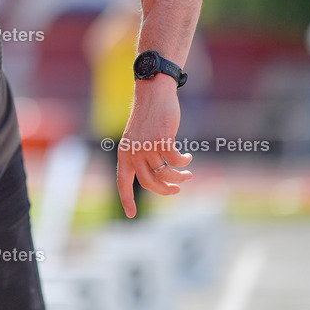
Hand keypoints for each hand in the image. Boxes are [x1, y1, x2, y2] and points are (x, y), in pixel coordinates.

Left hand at [116, 76, 192, 217]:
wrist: (153, 95)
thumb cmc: (147, 118)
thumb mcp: (138, 139)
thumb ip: (141, 157)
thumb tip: (157, 180)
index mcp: (124, 154)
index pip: (123, 182)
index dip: (126, 199)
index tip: (130, 215)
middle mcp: (133, 152)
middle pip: (150, 183)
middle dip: (165, 190)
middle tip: (177, 189)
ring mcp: (147, 146)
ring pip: (165, 173)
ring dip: (179, 177)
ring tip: (187, 174)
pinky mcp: (162, 140)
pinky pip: (176, 160)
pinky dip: (183, 162)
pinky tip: (187, 157)